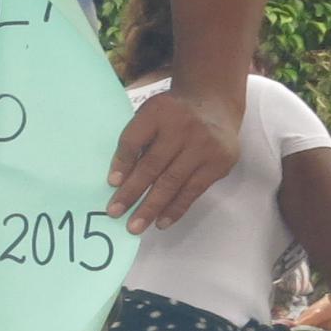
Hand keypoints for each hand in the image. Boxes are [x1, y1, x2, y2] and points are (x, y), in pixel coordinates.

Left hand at [108, 85, 241, 232]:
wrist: (215, 104)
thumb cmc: (171, 115)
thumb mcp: (149, 115)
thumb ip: (134, 141)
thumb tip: (116, 180)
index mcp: (158, 112)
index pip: (134, 139)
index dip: (122, 162)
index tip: (111, 184)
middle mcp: (183, 128)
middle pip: (152, 165)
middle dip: (132, 192)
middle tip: (114, 214)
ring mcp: (204, 146)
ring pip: (173, 181)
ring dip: (152, 207)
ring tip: (135, 226)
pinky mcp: (220, 162)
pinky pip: (193, 190)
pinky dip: (176, 207)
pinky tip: (161, 221)